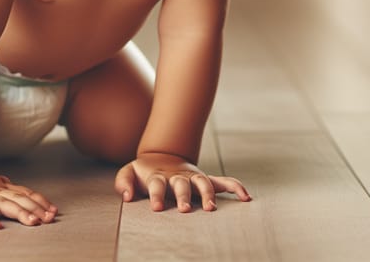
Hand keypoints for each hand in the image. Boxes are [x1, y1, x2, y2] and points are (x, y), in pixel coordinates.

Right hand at [0, 173, 57, 229]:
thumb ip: (7, 189)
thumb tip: (22, 191)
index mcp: (4, 188)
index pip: (27, 193)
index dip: (41, 201)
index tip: (54, 211)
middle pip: (20, 199)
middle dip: (37, 208)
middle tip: (50, 218)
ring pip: (5, 204)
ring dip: (20, 213)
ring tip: (33, 222)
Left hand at [114, 152, 250, 212]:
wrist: (159, 159)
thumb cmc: (143, 173)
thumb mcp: (129, 173)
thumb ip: (124, 182)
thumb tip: (127, 196)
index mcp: (158, 176)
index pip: (157, 185)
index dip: (156, 195)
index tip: (156, 208)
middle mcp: (178, 176)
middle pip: (182, 184)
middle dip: (184, 196)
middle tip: (184, 210)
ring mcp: (192, 177)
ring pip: (203, 183)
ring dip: (208, 194)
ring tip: (211, 208)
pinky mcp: (204, 180)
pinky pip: (223, 182)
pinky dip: (234, 187)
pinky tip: (245, 197)